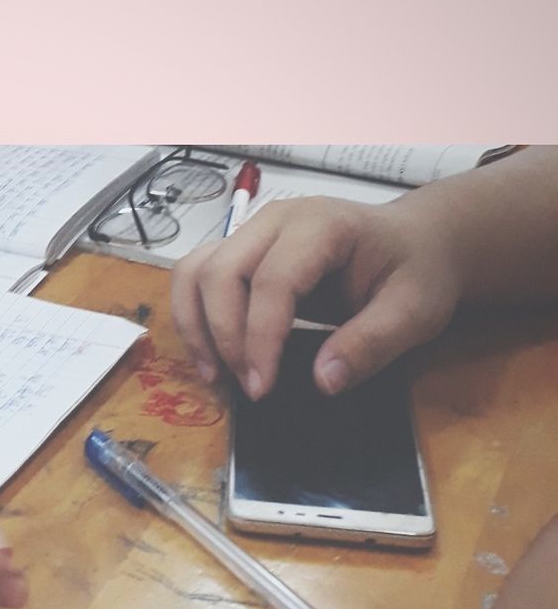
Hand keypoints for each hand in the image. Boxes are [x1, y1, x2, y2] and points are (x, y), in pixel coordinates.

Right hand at [172, 195, 467, 398]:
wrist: (414, 241)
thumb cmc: (416, 270)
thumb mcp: (415, 311)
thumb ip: (372, 344)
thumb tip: (322, 381)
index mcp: (322, 225)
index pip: (272, 280)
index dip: (260, 338)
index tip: (262, 388)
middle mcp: (275, 220)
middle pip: (220, 272)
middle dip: (225, 337)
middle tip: (249, 386)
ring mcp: (251, 232)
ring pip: (194, 271)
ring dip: (195, 327)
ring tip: (216, 375)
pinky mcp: (239, 250)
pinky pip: (194, 276)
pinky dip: (192, 317)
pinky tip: (212, 356)